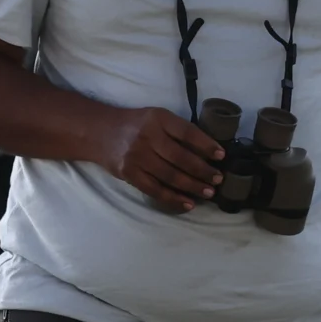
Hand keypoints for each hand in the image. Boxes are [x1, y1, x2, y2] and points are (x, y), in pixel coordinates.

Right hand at [95, 107, 224, 212]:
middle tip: (218, 179)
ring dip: (192, 186)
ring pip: (170, 176)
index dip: (206, 145)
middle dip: (203, 170)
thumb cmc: (135, 125)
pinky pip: (155, 189)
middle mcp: (148, 136)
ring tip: (209, 192)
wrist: (99, 132)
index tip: (221, 155)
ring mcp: (137, 156)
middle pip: (181, 157)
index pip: (187, 132)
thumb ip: (176, 130)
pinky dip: (173, 198)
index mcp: (158, 118)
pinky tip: (188, 203)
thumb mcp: (155, 118)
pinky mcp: (129, 173)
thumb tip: (207, 151)